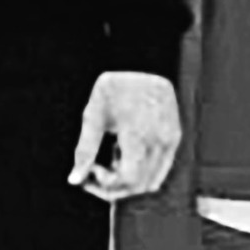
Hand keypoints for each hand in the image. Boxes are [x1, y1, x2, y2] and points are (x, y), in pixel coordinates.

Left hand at [68, 71, 178, 201]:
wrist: (142, 61)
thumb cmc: (114, 87)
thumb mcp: (94, 115)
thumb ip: (85, 150)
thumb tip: (74, 180)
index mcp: (138, 134)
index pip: (128, 180)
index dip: (107, 185)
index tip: (91, 171)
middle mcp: (159, 140)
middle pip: (141, 186)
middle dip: (116, 188)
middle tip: (95, 173)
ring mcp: (170, 139)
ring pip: (153, 181)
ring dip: (130, 182)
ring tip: (112, 160)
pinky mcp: (174, 136)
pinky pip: (161, 167)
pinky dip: (143, 171)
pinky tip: (126, 152)